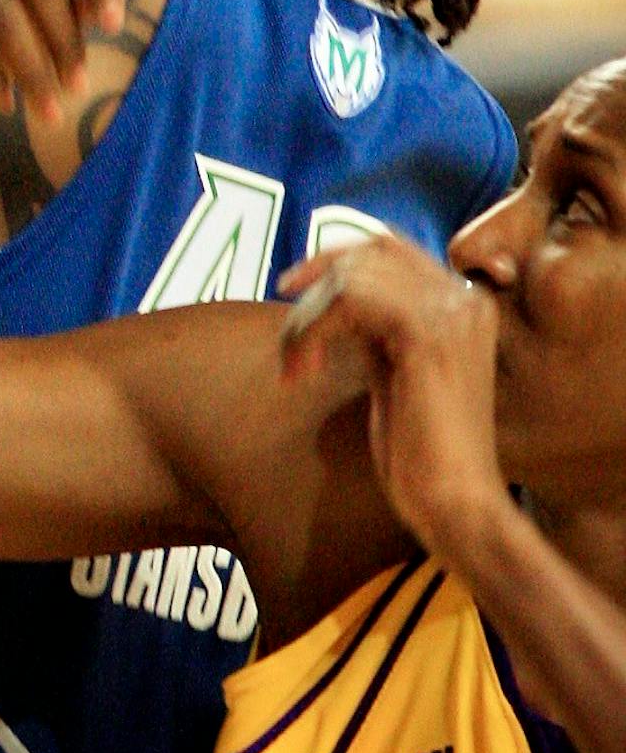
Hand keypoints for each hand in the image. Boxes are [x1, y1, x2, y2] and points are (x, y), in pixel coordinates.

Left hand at [278, 233, 512, 571]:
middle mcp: (464, 298)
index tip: (290, 287)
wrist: (455, 505)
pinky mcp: (429, 334)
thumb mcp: (394, 375)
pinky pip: (350, 300)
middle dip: (313, 288)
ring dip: (307, 318)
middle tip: (287, 340)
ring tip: (296, 367)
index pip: (389, 247)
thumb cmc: (422, 456)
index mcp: (463, 305)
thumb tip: (331, 302)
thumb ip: (376, 332)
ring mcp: (452, 312)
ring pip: (352, 275)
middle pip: (368, 253)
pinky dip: (314, 330)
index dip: (332, 259)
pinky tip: (305, 372)